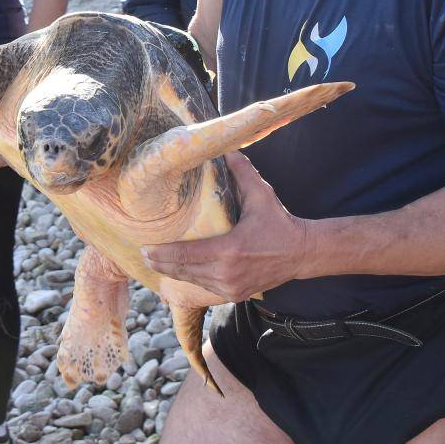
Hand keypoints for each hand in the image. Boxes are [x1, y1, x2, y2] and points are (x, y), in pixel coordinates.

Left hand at [141, 152, 309, 301]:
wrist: (301, 253)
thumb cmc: (279, 223)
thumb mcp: (261, 195)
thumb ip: (242, 172)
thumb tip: (226, 148)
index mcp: (230, 250)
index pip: (187, 255)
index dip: (163, 253)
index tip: (145, 248)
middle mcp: (227, 273)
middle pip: (184, 271)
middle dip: (161, 263)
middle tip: (143, 254)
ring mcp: (231, 288)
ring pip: (192, 281)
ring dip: (173, 273)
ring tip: (155, 262)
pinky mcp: (235, 295)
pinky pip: (205, 287)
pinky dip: (190, 279)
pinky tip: (177, 272)